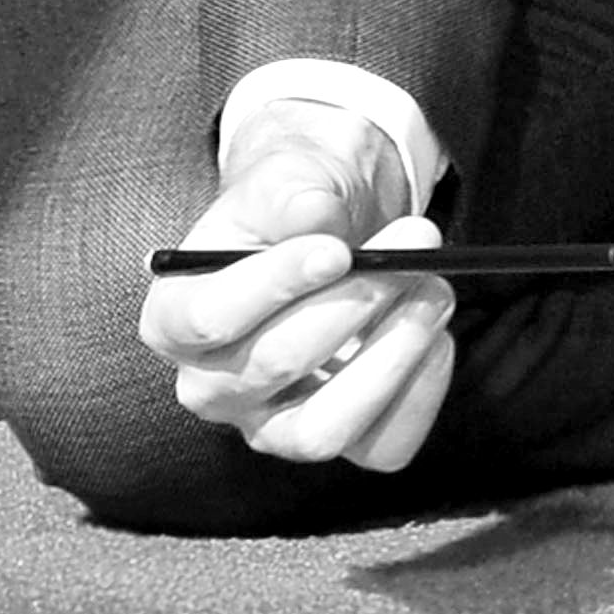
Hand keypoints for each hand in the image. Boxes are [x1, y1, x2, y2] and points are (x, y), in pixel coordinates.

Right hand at [137, 99, 456, 472]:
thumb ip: (290, 188)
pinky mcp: (337, 436)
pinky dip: (419, 392)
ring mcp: (272, 424)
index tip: (339, 249)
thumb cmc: (301, 195)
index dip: (275, 285)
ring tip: (435, 286)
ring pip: (321, 429)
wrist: (341, 216)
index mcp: (176, 315)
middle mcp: (213, 385)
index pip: (207, 319)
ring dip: (391, 357)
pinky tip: (436, 335)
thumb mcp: (289, 167)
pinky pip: (380, 446)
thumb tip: (311, 215)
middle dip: (355, 300)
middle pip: (274, 365)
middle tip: (416, 242)